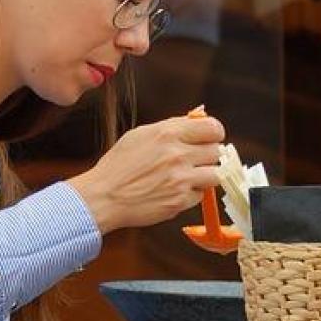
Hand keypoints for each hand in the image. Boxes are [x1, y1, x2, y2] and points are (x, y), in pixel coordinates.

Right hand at [68, 113, 224, 232]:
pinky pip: (200, 195)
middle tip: (195, 160)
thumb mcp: (141, 135)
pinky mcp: (180, 201)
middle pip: (216, 152)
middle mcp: (177, 155)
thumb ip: (172, 127)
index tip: (210, 138)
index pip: (213, 128)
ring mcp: (181, 180)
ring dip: (205, 176)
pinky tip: (174, 190)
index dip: (214, 133)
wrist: (104, 196)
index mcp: (168, 133)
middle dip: (208, 155)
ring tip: (187, 176)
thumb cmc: (119, 165)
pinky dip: (191, 193)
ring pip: (215, 175)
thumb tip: (198, 119)